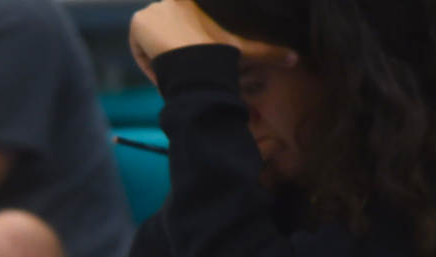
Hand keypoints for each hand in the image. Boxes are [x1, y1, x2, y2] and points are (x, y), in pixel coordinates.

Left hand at [129, 0, 295, 84]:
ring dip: (161, 57)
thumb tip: (297, 59)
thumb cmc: (222, 54)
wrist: (196, 61)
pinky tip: (162, 69)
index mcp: (197, 0)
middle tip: (187, 69)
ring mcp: (154, 8)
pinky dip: (146, 61)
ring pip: (154, 40)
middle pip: (170, 32)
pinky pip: (139, 46)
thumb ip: (270, 51)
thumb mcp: (246, 48)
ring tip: (178, 71)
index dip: (191, 40)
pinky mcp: (138, 21)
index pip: (189, 21)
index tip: (195, 53)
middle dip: (176, 51)